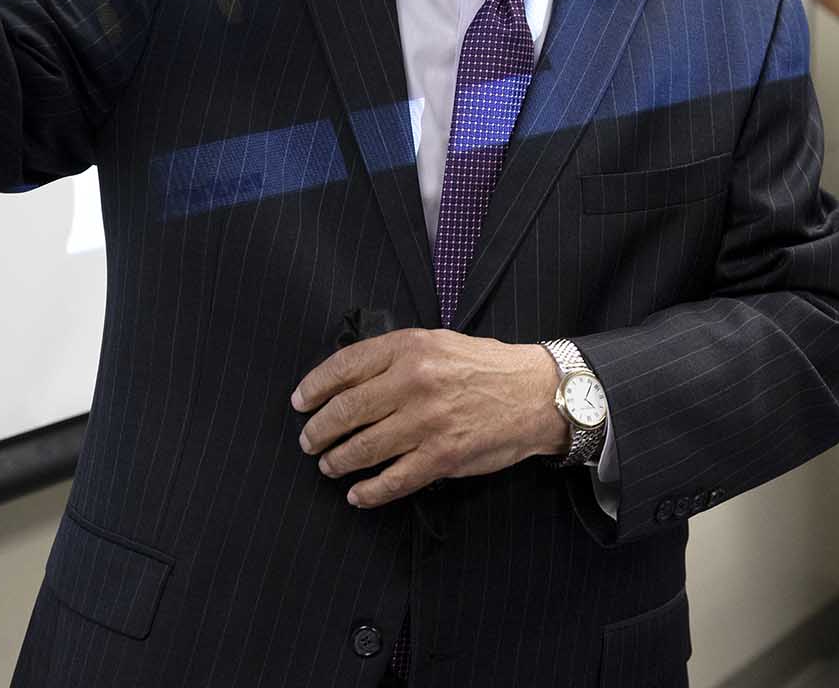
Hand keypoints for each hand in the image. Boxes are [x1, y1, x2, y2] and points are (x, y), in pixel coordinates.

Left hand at [293, 330, 569, 508]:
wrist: (538, 393)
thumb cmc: (488, 366)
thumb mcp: (439, 343)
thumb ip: (397, 356)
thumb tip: (350, 378)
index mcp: (410, 348)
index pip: (344, 367)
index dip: (314, 388)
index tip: (300, 403)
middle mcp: (413, 382)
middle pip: (345, 411)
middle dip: (318, 431)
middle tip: (308, 442)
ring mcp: (426, 422)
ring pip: (362, 448)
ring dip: (337, 462)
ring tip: (329, 466)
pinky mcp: (442, 457)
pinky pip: (393, 481)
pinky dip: (369, 492)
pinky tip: (357, 495)